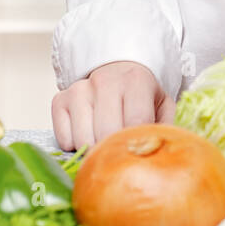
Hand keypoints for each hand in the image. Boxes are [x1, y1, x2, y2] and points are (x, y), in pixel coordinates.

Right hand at [51, 59, 174, 150]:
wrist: (117, 70)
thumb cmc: (141, 94)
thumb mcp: (162, 104)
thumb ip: (165, 127)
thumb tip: (163, 155)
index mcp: (135, 80)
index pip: (135, 122)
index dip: (136, 144)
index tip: (137, 154)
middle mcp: (104, 81)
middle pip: (106, 134)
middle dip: (114, 152)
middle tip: (120, 155)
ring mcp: (79, 89)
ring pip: (83, 140)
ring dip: (93, 151)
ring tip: (104, 143)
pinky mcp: (59, 100)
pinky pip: (64, 139)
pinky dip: (74, 146)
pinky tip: (87, 135)